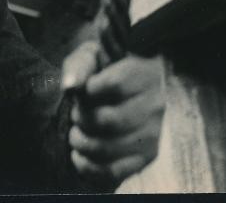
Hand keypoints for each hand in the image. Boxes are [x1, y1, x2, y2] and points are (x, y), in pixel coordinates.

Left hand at [61, 41, 164, 189]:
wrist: (123, 89)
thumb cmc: (104, 69)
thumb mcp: (92, 55)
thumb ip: (80, 65)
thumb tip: (70, 86)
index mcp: (146, 73)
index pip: (115, 84)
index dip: (90, 89)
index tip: (83, 90)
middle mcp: (155, 104)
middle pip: (109, 120)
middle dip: (82, 118)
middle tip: (76, 114)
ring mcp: (153, 133)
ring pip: (109, 147)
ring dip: (82, 142)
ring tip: (76, 133)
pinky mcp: (146, 157)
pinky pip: (114, 171)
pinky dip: (88, 166)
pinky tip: (79, 155)